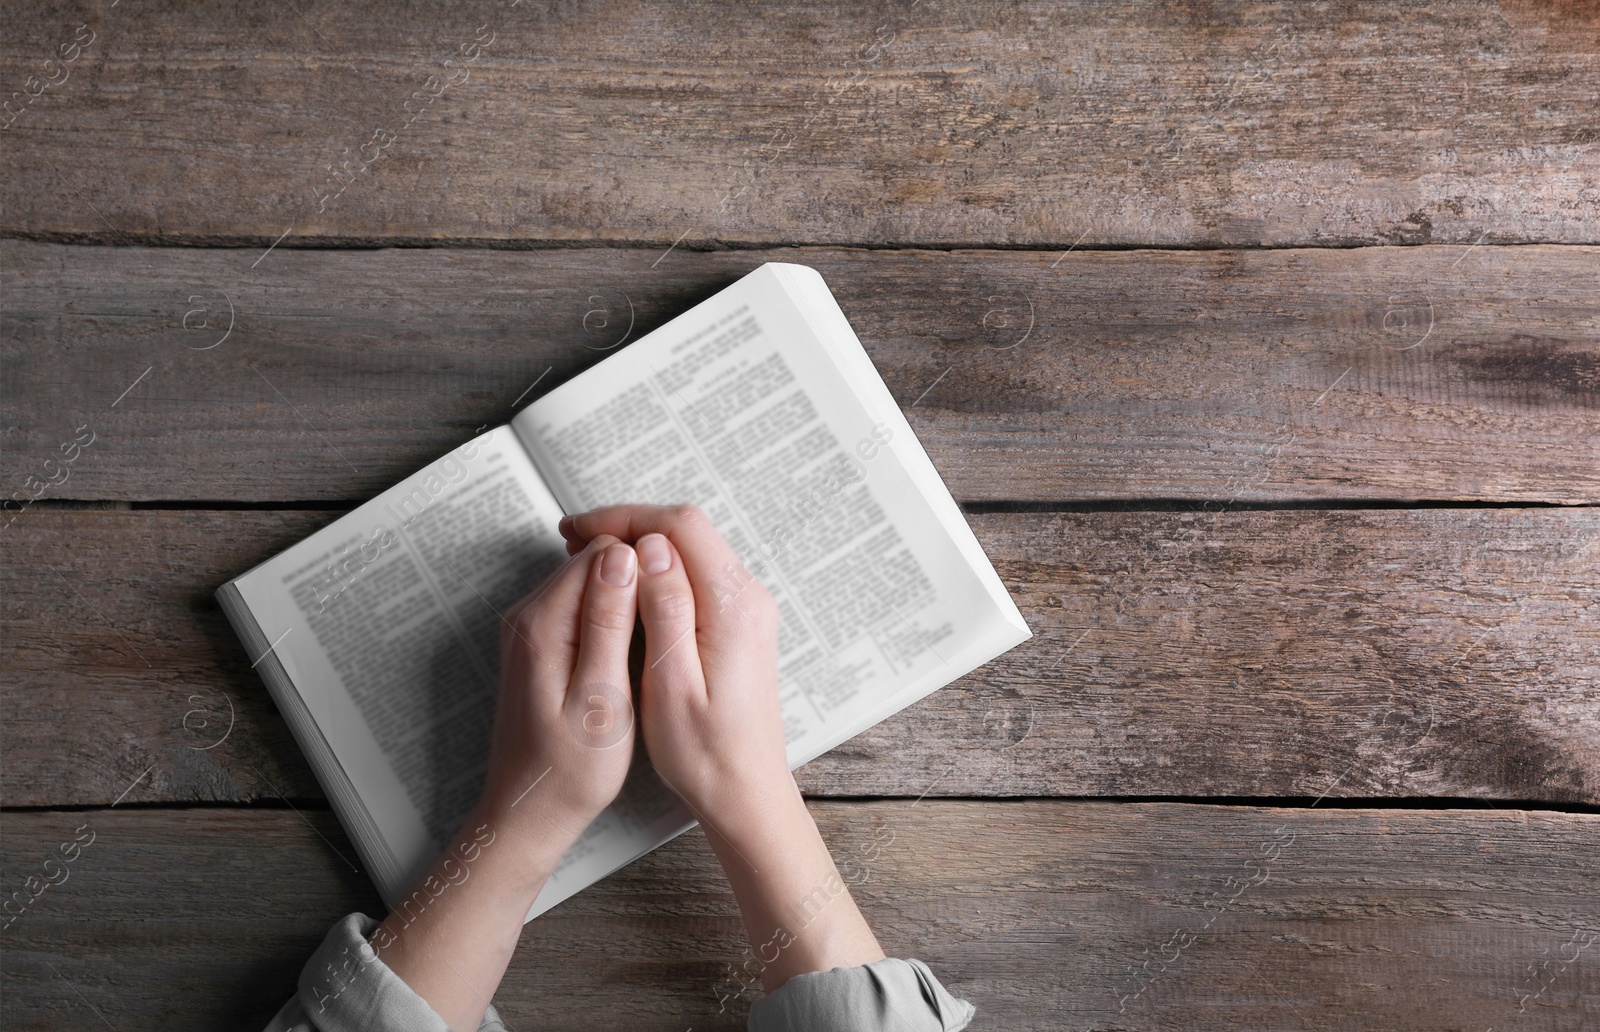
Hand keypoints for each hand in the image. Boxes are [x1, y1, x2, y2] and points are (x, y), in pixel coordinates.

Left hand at [480, 533, 640, 844]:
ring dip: (626, 597)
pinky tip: (633, 650)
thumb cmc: (570, 770)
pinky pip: (582, 606)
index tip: (674, 594)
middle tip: (670, 620)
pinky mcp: (539, 644)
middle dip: (637, 577)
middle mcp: (528, 616)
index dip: (646, 563)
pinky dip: (612, 617)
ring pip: (590, 581)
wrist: (531, 811)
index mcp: (543, 623)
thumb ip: (609, 622)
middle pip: (594, 560)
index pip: (602, 551)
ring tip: (656, 636)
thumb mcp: (603, 697)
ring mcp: (531, 629)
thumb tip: (622, 556)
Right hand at [561, 504, 884, 993]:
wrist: (746, 792)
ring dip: (640, 546)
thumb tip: (651, 550)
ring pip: (690, 549)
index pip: (681, 526)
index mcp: (734, 606)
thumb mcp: (671, 684)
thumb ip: (666, 610)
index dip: (625, 518)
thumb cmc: (706, 754)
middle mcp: (749, 597)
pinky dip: (656, 570)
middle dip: (628, 526)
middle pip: (687, 530)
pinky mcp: (739, 623)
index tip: (577, 530)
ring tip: (589, 560)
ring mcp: (748, 608)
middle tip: (573, 540)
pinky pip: (696, 574)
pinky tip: (624, 587)